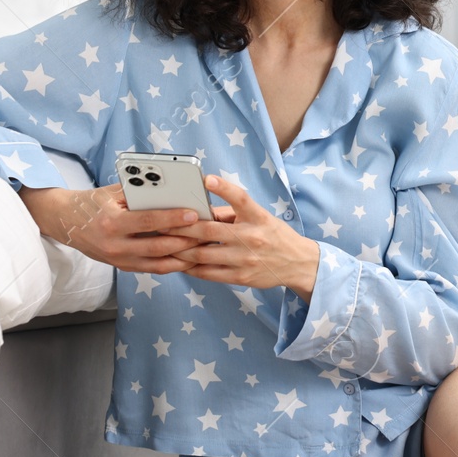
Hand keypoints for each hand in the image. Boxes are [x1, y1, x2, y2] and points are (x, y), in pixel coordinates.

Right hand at [18, 183, 202, 274]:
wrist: (67, 222)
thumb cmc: (93, 202)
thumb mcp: (112, 192)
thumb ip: (139, 193)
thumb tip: (171, 189)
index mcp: (111, 223)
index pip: (148, 222)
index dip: (173, 219)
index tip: (193, 214)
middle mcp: (115, 246)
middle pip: (158, 247)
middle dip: (185, 241)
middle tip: (207, 234)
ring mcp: (119, 260)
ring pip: (159, 263)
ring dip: (184, 257)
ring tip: (204, 248)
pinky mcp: (123, 267)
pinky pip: (153, 269)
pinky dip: (173, 264)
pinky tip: (189, 257)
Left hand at [160, 175, 320, 294]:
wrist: (297, 263)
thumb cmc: (273, 235)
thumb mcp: (259, 217)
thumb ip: (231, 213)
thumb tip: (201, 210)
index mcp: (258, 217)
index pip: (241, 199)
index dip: (224, 188)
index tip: (207, 179)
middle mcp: (252, 237)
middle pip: (209, 231)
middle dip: (180, 227)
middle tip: (160, 223)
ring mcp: (245, 259)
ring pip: (203, 254)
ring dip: (180, 249)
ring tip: (163, 244)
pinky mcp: (241, 277)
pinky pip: (208, 273)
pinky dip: (191, 267)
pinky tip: (179, 262)